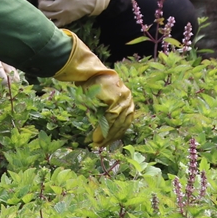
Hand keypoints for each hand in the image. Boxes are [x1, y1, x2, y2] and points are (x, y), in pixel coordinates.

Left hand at [22, 0, 110, 24]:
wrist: (95, 0)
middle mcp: (62, 5)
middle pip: (43, 4)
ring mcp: (64, 15)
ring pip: (45, 15)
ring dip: (41, 8)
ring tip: (44, 3)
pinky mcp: (66, 21)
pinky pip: (53, 25)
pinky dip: (47, 21)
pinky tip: (46, 15)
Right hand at [51, 30, 134, 146]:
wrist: (88, 71)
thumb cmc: (93, 85)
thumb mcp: (103, 100)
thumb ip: (107, 113)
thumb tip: (104, 131)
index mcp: (127, 99)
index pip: (125, 121)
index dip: (117, 133)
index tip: (109, 143)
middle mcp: (128, 99)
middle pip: (122, 123)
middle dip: (112, 137)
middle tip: (102, 146)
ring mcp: (124, 98)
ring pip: (117, 123)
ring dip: (107, 135)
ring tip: (98, 144)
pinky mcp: (116, 99)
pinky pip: (111, 118)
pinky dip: (104, 129)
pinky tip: (97, 136)